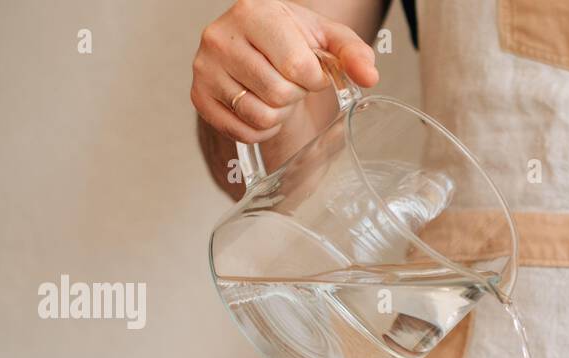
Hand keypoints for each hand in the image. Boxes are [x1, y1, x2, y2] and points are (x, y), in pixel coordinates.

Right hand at [191, 0, 378, 143]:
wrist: (252, 48)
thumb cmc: (289, 41)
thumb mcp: (325, 38)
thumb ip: (353, 53)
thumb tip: (369, 76)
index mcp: (254, 13)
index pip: (297, 66)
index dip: (314, 79)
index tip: (311, 71)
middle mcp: (221, 37)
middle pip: (278, 93)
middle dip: (295, 95)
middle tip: (291, 83)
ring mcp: (205, 68)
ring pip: (260, 116)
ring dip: (279, 113)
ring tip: (276, 94)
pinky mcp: (199, 97)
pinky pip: (242, 132)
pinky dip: (260, 129)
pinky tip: (260, 106)